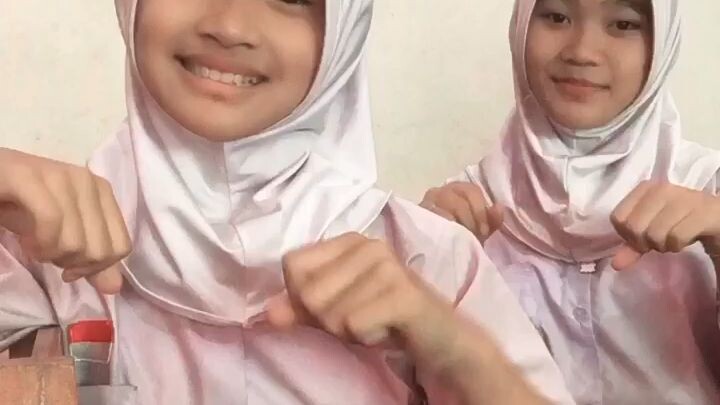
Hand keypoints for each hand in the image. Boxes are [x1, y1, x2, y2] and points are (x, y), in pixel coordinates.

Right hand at [0, 148, 130, 293]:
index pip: (121, 247)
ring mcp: (60, 176)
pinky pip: (50, 223)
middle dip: (70, 263)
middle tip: (46, 252)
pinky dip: (37, 243)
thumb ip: (89, 262)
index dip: (95, 268)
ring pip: (76, 242)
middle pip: (100, 250)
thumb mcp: (61, 238)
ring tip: (32, 243)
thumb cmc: (22, 208)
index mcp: (102, 192)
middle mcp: (87, 181)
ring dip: (48, 254)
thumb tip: (114, 288)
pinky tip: (25, 240)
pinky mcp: (28, 177)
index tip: (68, 267)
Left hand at [268, 233, 456, 362]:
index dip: (302, 295)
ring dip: (350, 331)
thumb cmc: (383, 317)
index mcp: (348, 240)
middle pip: (309, 294)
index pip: (292, 265)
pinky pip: (354, 324)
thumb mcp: (335, 312)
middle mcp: (368, 244)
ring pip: (331, 314)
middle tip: (360, 317)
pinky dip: (367, 337)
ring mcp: (387, 266)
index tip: (335, 302)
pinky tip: (388, 328)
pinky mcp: (403, 293)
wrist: (438, 335)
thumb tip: (268, 313)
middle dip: (329, 320)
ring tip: (376, 321)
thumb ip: (300, 309)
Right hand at [421, 182, 502, 242]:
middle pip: (459, 198)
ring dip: (457, 223)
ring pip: (445, 205)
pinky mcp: (418, 214)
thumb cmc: (459, 236)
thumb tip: (499, 207)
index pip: (471, 190)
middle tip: (473, 236)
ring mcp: (427, 202)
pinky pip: (431, 215)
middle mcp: (440, 192)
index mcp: (457, 190)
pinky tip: (447, 236)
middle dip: (470, 218)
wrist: (436, 253)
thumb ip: (491, 221)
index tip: (484, 231)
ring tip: (461, 237)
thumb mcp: (479, 230)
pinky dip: (442, 225)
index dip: (480, 210)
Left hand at [611, 181, 719, 269]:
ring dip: (664, 245)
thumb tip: (616, 263)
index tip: (643, 237)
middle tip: (660, 241)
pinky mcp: (705, 212)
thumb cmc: (684, 223)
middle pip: (634, 227)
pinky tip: (686, 240)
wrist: (719, 220)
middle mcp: (664, 188)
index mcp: (647, 188)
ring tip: (674, 239)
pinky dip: (678, 245)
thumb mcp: (654, 233)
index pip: (617, 217)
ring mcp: (686, 197)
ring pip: (654, 232)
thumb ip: (633, 246)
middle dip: (645, 243)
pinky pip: (676, 236)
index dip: (627, 235)